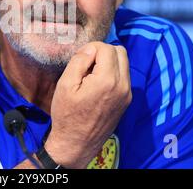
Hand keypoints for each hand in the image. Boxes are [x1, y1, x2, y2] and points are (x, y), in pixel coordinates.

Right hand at [44, 42, 131, 168]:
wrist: (76, 143)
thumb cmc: (67, 115)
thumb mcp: (65, 85)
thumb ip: (79, 61)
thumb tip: (90, 48)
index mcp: (107, 80)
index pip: (106, 48)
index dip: (91, 48)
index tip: (80, 59)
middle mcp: (122, 86)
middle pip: (120, 52)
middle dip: (103, 52)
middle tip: (86, 64)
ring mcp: (127, 94)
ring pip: (124, 63)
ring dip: (108, 62)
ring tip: (91, 75)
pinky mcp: (127, 101)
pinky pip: (124, 76)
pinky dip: (112, 73)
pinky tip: (97, 84)